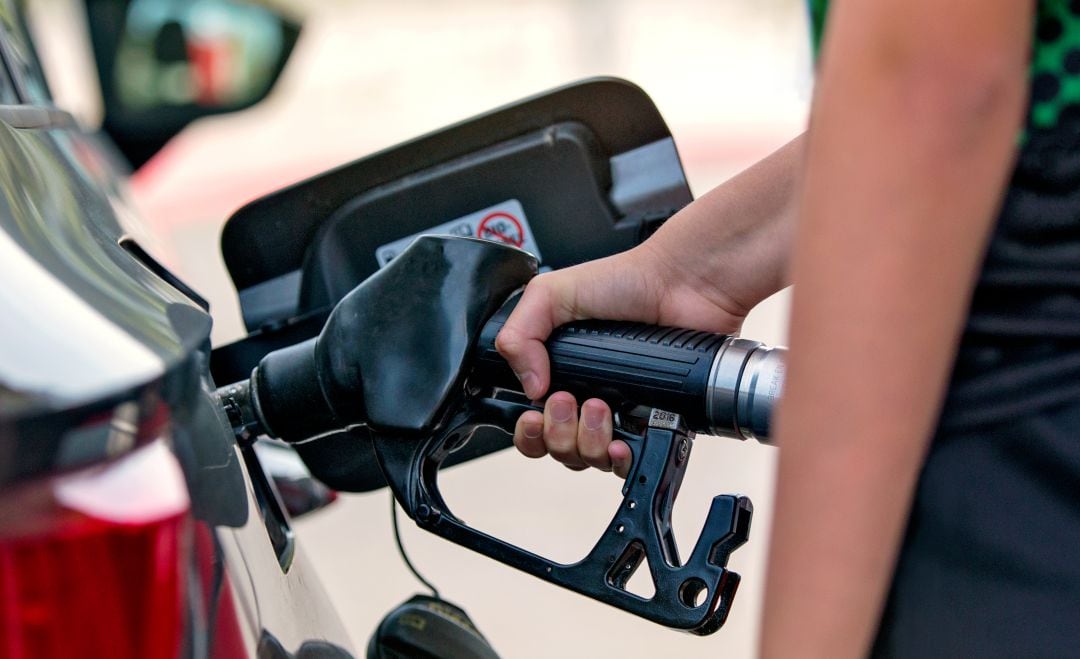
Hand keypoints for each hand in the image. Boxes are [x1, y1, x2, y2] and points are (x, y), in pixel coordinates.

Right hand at [495, 238, 755, 477]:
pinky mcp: (654, 421)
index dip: (528, 430)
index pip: (532, 423)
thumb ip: (519, 333)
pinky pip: (630, 461)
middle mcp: (588, 396)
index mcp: (560, 371)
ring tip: (599, 406)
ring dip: (586, 441)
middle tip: (566, 400)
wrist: (681, 285)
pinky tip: (621, 442)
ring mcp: (622, 412)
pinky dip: (620, 460)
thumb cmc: (626, 281)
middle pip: (557, 448)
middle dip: (556, 433)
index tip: (533, 414)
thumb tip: (526, 385)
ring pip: (589, 459)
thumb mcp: (551, 293)